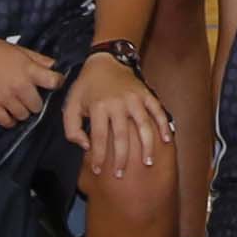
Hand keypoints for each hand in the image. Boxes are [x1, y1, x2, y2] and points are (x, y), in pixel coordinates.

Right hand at [0, 30, 51, 128]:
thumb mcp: (22, 50)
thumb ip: (40, 60)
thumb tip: (56, 68)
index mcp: (29, 70)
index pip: (54, 82)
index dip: (56, 83)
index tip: (52, 84)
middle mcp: (20, 86)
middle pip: (38, 106)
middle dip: (35, 102)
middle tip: (29, 96)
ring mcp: (6, 98)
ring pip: (24, 116)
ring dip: (23, 111)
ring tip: (17, 103)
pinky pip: (7, 122)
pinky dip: (10, 120)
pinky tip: (9, 112)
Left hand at [64, 54, 169, 177]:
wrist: (105, 61)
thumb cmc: (86, 87)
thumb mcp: (70, 105)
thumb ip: (72, 128)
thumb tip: (86, 146)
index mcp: (98, 107)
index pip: (99, 137)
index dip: (98, 156)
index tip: (98, 171)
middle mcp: (117, 103)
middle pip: (122, 136)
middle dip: (122, 158)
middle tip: (121, 175)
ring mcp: (134, 98)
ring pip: (143, 126)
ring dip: (146, 146)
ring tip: (147, 163)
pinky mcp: (146, 94)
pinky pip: (157, 111)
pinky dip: (163, 125)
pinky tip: (166, 140)